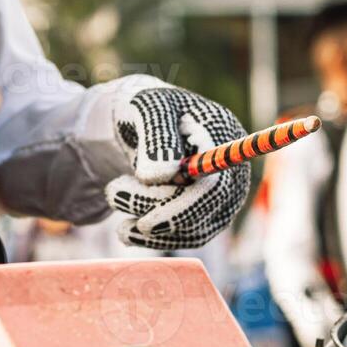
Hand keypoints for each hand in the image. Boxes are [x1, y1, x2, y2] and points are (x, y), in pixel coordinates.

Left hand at [106, 85, 251, 249]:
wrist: (139, 126)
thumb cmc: (146, 111)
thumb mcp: (147, 108)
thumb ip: (157, 136)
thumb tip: (165, 175)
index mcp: (225, 139)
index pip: (215, 186)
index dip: (182, 207)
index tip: (146, 221)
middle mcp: (232, 172)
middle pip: (203, 212)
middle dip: (153, 209)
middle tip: (114, 191)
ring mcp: (222, 197)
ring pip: (192, 230)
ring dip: (147, 224)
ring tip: (115, 195)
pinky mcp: (205, 216)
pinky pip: (184, 238)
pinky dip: (152, 237)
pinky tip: (125, 229)